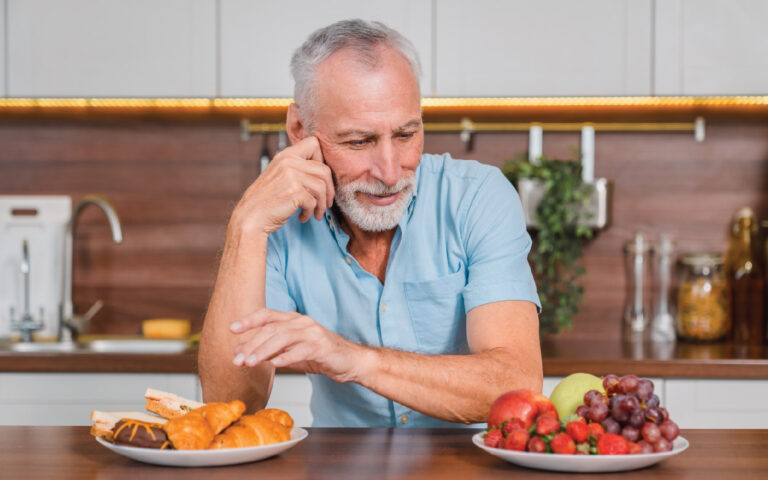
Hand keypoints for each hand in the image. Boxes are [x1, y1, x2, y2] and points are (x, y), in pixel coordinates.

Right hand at [229, 136, 334, 235]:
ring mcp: (291, 175)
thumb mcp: (279, 176)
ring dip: (321, 204)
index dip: (322, 159)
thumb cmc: (266, 200)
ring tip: (316, 213)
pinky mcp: (294, 191)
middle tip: (326, 202)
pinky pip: (314, 201)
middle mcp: (289, 162)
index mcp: (285, 155)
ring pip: (322, 187)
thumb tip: (323, 171)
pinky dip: (310, 212)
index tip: (320, 177)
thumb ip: (297, 168)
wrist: (250, 217)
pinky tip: (302, 217)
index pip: (314, 143)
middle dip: (329, 189)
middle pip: (324, 169)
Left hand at [229, 309, 367, 383]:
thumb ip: (268, 350)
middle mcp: (302, 322)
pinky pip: (301, 350)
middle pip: (272, 328)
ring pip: (283, 337)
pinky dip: (286, 357)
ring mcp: (313, 333)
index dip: (249, 320)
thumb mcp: (289, 352)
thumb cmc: (319, 355)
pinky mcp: (322, 347)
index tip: (232, 329)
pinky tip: (274, 364)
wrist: (350, 362)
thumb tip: (240, 351)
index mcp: (293, 320)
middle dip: (252, 344)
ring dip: (263, 350)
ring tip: (250, 362)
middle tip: (237, 359)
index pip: (267, 315)